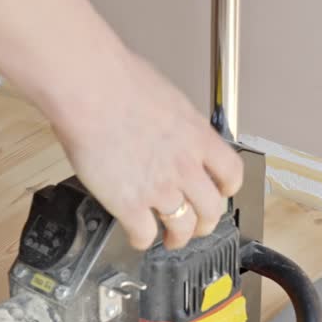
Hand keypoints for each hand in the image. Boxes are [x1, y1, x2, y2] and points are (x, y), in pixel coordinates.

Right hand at [49, 51, 245, 250]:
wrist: (91, 90)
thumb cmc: (118, 81)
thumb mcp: (166, 98)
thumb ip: (175, 124)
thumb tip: (169, 130)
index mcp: (198, 137)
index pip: (231, 173)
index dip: (227, 188)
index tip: (221, 192)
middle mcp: (186, 166)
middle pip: (211, 209)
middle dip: (205, 222)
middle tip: (197, 225)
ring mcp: (160, 188)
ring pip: (181, 228)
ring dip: (177, 238)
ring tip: (170, 239)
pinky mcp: (130, 204)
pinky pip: (144, 235)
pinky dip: (143, 240)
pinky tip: (138, 236)